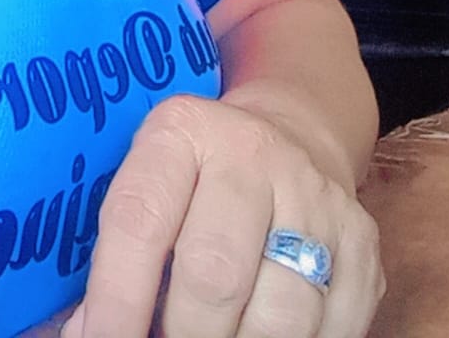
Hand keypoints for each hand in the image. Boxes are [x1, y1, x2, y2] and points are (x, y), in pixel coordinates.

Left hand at [59, 93, 383, 337]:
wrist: (290, 134)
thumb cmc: (196, 178)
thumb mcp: (151, 185)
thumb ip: (118, 256)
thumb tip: (84, 335)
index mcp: (183, 131)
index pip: (139, 221)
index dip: (116, 300)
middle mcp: (254, 154)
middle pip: (214, 275)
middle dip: (181, 335)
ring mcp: (316, 199)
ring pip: (279, 315)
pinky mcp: (364, 245)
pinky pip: (332, 329)